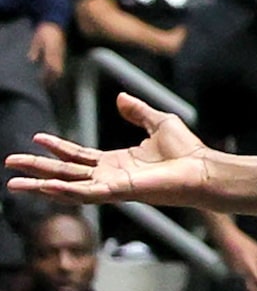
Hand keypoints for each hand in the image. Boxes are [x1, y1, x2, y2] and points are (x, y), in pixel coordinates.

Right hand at [7, 92, 207, 206]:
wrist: (203, 168)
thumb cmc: (186, 151)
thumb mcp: (159, 122)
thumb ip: (138, 112)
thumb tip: (120, 97)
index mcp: (116, 162)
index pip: (78, 157)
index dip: (57, 148)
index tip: (36, 138)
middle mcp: (109, 177)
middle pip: (64, 173)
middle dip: (37, 168)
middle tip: (10, 162)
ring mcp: (111, 187)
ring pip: (67, 187)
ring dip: (40, 185)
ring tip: (13, 183)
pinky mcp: (118, 192)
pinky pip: (85, 193)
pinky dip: (63, 192)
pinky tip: (45, 188)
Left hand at [27, 22, 62, 83]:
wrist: (56, 22)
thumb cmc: (45, 30)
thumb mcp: (38, 38)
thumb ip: (35, 49)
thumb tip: (32, 59)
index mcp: (52, 51)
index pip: (50, 66)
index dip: (47, 75)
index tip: (42, 82)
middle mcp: (58, 53)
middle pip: (57, 69)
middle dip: (53, 78)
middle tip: (47, 85)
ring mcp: (61, 53)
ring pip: (60, 67)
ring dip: (56, 75)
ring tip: (52, 81)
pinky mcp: (62, 51)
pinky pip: (61, 63)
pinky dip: (58, 69)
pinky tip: (55, 72)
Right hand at [217, 222, 256, 290]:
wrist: (226, 240)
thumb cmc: (244, 243)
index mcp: (250, 267)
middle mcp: (242, 273)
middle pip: (252, 290)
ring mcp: (235, 274)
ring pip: (246, 288)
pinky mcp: (231, 273)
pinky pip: (242, 283)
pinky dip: (249, 287)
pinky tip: (254, 288)